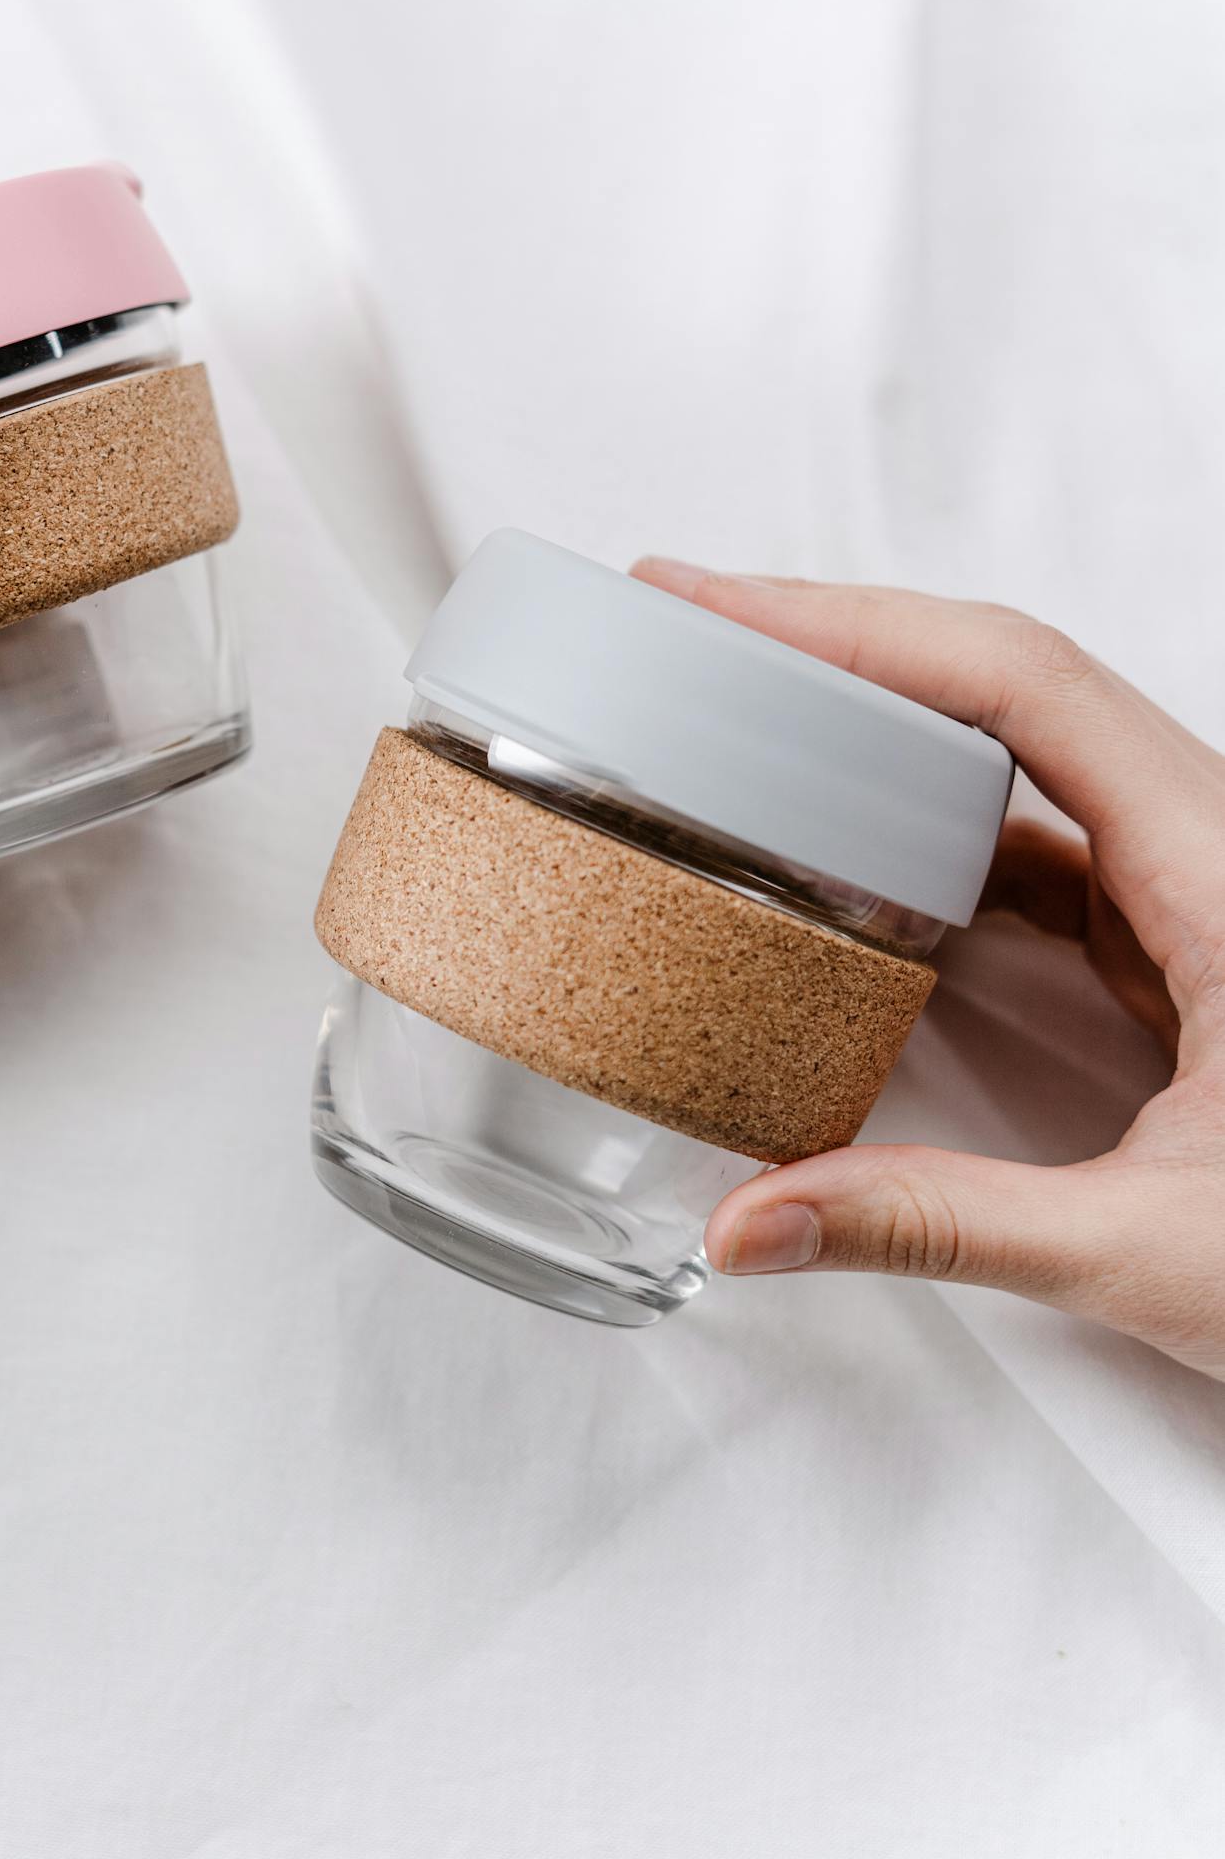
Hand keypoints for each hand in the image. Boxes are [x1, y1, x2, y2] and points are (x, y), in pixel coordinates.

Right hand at [633, 559, 1224, 1380]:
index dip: (856, 626)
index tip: (716, 607)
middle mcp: (1212, 846)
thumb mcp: (1158, 1250)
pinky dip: (923, 823)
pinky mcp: (1178, 938)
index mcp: (1223, 872)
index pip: (1018, 685)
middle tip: (688, 629)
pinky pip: (1033, 841)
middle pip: (1006, 687)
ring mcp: (1195, 885)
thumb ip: (943, 1227)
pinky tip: (839, 846)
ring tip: (736, 709)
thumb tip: (748, 1222)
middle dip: (840, 645)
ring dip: (877, 723)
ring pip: (1019, 753)